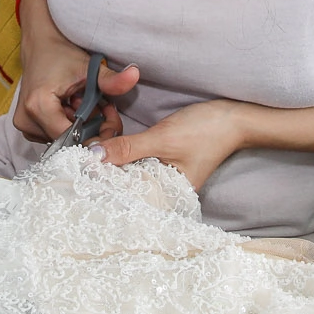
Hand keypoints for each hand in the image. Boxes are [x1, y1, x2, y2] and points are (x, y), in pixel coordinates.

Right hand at [14, 27, 140, 143]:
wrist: (39, 45)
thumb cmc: (61, 55)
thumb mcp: (88, 67)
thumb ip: (111, 79)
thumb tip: (135, 75)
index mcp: (38, 106)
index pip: (72, 139)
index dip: (94, 133)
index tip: (108, 118)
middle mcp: (26, 120)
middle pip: (68, 141)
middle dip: (90, 129)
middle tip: (102, 108)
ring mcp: (24, 126)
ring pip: (63, 140)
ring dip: (80, 128)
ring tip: (86, 105)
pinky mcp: (27, 126)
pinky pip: (54, 134)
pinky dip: (68, 126)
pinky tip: (75, 109)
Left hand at [92, 99, 245, 190]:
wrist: (233, 117)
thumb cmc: (205, 131)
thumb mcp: (162, 139)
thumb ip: (128, 149)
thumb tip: (94, 156)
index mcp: (167, 196)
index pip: (127, 196)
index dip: (103, 183)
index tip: (79, 169)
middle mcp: (164, 191)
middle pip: (126, 185)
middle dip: (105, 170)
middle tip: (82, 155)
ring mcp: (163, 176)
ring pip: (130, 172)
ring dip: (113, 159)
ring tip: (93, 147)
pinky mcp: (162, 161)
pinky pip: (137, 162)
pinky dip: (124, 153)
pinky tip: (110, 143)